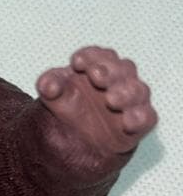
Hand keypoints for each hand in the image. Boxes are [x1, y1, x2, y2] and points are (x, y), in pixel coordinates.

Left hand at [36, 46, 157, 154]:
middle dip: (109, 71)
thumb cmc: (71, 106)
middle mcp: (119, 80)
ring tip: (111, 99)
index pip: (98, 56)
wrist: (78, 139)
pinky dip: (140, 117)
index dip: (90, 56)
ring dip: (126, 93)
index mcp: (98, 66)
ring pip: (137, 91)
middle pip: (122, 69)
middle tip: (96, 76)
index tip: (76, 62)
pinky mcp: (138, 122)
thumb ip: (49, 85)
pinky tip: (129, 120)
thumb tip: (48, 85)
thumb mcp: (54, 95)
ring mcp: (131, 101)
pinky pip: (147, 117)